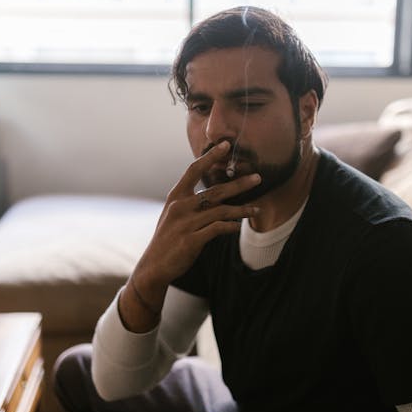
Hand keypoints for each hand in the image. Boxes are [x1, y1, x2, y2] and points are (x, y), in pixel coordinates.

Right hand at [132, 141, 260, 298]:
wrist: (153, 266)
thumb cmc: (167, 239)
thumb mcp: (173, 215)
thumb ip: (190, 203)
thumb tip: (213, 194)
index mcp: (175, 196)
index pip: (194, 170)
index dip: (210, 156)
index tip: (225, 145)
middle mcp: (180, 206)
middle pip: (215, 190)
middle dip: (239, 184)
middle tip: (258, 178)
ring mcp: (186, 223)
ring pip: (221, 211)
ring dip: (242, 210)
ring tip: (257, 210)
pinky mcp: (191, 240)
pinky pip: (217, 229)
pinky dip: (230, 226)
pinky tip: (238, 227)